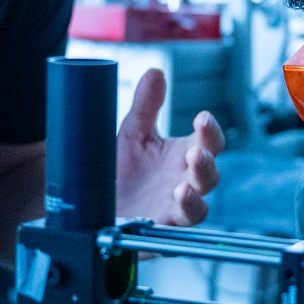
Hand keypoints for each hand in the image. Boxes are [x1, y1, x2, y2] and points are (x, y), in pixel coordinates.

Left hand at [115, 68, 224, 225]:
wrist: (93, 206)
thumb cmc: (120, 170)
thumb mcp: (132, 134)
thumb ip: (146, 106)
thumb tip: (155, 72)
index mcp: (182, 156)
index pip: (208, 142)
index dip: (209, 131)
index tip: (201, 118)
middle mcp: (184, 182)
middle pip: (209, 174)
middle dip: (205, 163)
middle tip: (195, 152)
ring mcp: (174, 209)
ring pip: (199, 207)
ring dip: (194, 196)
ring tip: (182, 185)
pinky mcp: (162, 231)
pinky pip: (178, 227)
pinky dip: (179, 216)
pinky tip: (173, 202)